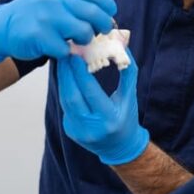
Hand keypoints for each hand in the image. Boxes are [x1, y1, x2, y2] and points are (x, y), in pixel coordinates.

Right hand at [0, 0, 116, 64]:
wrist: (4, 26)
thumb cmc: (35, 12)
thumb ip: (77, 0)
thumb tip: (107, 13)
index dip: (107, 4)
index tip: (110, 13)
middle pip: (94, 14)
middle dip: (103, 25)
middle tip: (101, 31)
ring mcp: (47, 17)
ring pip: (84, 32)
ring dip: (85, 39)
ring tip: (77, 39)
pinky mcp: (40, 37)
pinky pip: (67, 49)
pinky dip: (67, 51)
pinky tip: (59, 46)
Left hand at [57, 50, 149, 165]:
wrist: (120, 147)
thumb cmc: (127, 117)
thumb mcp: (130, 96)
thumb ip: (127, 72)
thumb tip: (123, 47)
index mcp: (109, 118)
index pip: (90, 92)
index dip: (80, 73)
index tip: (75, 55)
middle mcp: (91, 127)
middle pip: (72, 96)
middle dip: (66, 73)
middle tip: (64, 54)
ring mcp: (78, 131)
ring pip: (65, 101)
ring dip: (63, 80)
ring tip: (63, 63)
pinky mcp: (70, 131)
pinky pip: (66, 107)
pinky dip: (66, 90)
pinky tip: (66, 78)